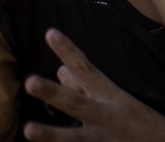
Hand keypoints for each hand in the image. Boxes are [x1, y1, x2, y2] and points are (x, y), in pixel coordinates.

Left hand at [23, 29, 164, 141]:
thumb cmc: (135, 118)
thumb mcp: (113, 97)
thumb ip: (83, 86)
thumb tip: (60, 70)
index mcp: (109, 94)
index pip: (86, 67)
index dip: (68, 51)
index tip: (50, 33)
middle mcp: (105, 115)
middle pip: (76, 103)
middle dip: (54, 94)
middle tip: (30, 82)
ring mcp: (102, 138)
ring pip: (74, 137)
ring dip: (51, 135)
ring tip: (28, 129)